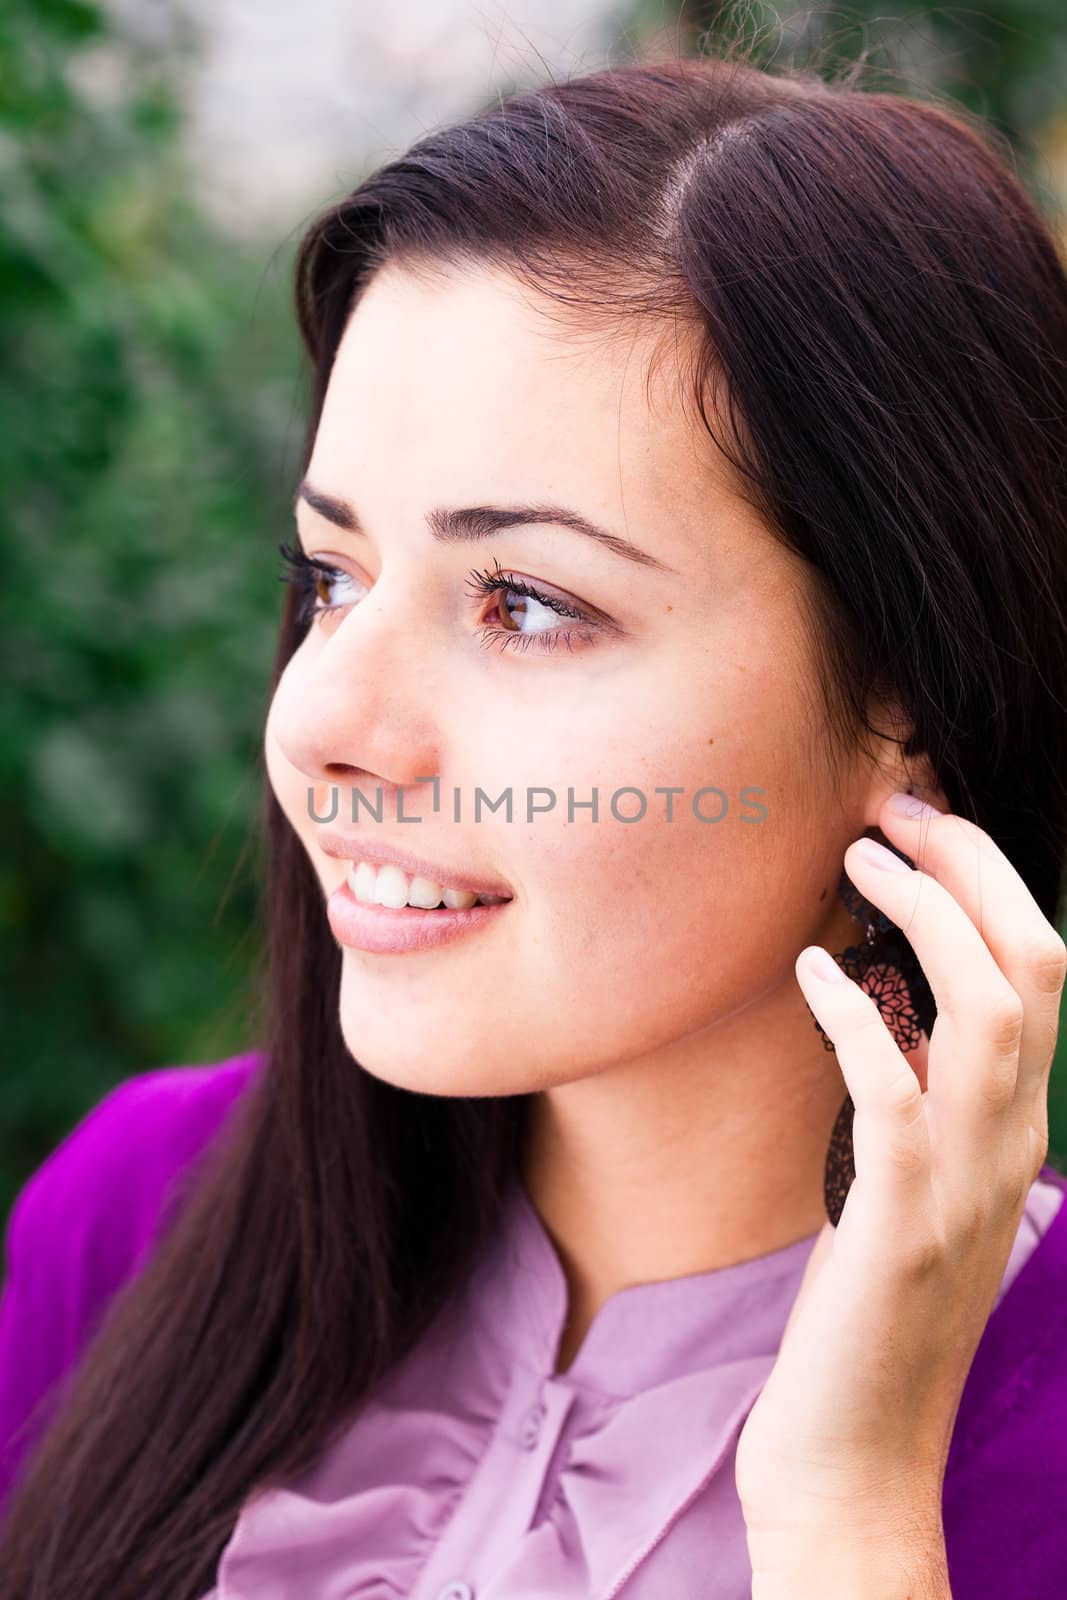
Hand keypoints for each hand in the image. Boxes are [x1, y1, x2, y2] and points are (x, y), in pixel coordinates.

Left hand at [735, 791, 1066, 1568]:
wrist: (858, 1457)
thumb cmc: (868, 1311)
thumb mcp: (909, 1184)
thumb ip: (916, 1099)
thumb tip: (876, 996)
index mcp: (1013, 1128)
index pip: (1042, 969)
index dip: (989, 879)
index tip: (919, 821)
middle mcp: (1009, 1145)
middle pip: (1035, 964)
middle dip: (973, 867)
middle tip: (895, 807)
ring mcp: (962, 1186)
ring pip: (991, 1012)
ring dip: (928, 914)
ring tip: (857, 854)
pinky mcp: (896, 1228)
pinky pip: (895, 1097)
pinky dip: (859, 1019)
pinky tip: (812, 969)